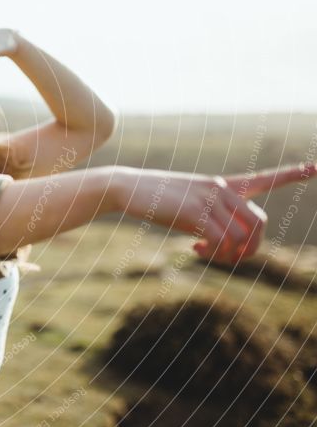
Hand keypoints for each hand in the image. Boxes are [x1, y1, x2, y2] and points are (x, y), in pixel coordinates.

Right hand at [116, 162, 314, 264]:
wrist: (128, 187)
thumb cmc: (155, 198)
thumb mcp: (187, 203)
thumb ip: (210, 216)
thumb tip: (224, 244)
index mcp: (222, 185)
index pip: (264, 178)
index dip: (291, 174)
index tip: (316, 168)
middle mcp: (222, 189)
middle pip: (259, 223)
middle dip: (252, 249)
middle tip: (230, 258)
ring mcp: (209, 200)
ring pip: (241, 236)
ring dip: (229, 256)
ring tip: (206, 254)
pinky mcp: (195, 213)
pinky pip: (221, 241)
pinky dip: (213, 253)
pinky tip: (193, 249)